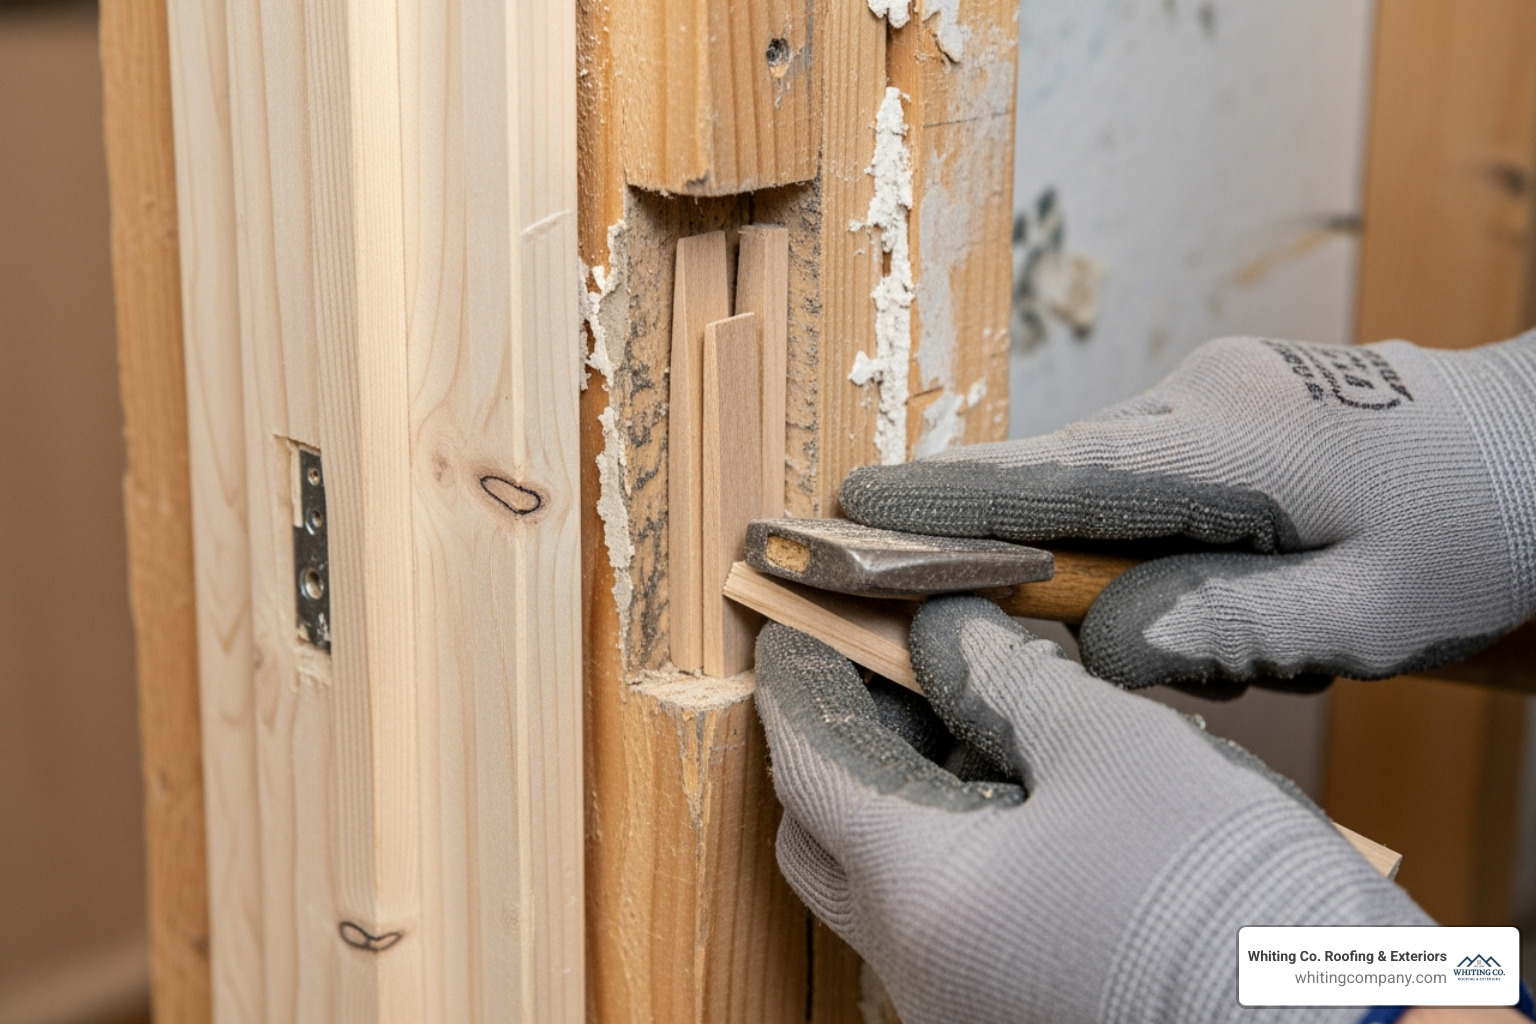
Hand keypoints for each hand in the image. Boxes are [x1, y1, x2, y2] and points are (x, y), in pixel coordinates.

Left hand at [755, 597, 1429, 1023]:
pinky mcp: (1011, 1018)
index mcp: (918, 895)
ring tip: (976, 714)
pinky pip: (946, 923)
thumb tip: (946, 634)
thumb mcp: (1121, 753)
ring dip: (905, 794)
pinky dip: (956, 847)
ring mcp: (960, 1008)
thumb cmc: (1231, 904)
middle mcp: (916, 969)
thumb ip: (1012, 682)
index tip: (800, 625)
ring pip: (886, 883)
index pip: (806, 766)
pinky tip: (1025, 792)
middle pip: (825, 833)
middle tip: (894, 663)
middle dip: (843, 738)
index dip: (797, 683)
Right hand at [840, 334, 1535, 692]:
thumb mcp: (1367, 612)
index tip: (854, 511)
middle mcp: (1198, 398)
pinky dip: (1133, 547)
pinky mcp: (1214, 413)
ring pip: (1094, 493)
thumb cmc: (1472, 530)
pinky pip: (1134, 487)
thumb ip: (1226, 626)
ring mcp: (1204, 397)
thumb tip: (1103, 636)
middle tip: (1003, 612)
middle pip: (1054, 484)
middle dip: (1006, 552)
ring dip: (1101, 570)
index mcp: (1230, 438)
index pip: (1052, 477)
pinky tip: (1214, 592)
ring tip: (1230, 633)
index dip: (945, 502)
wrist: (1534, 447)